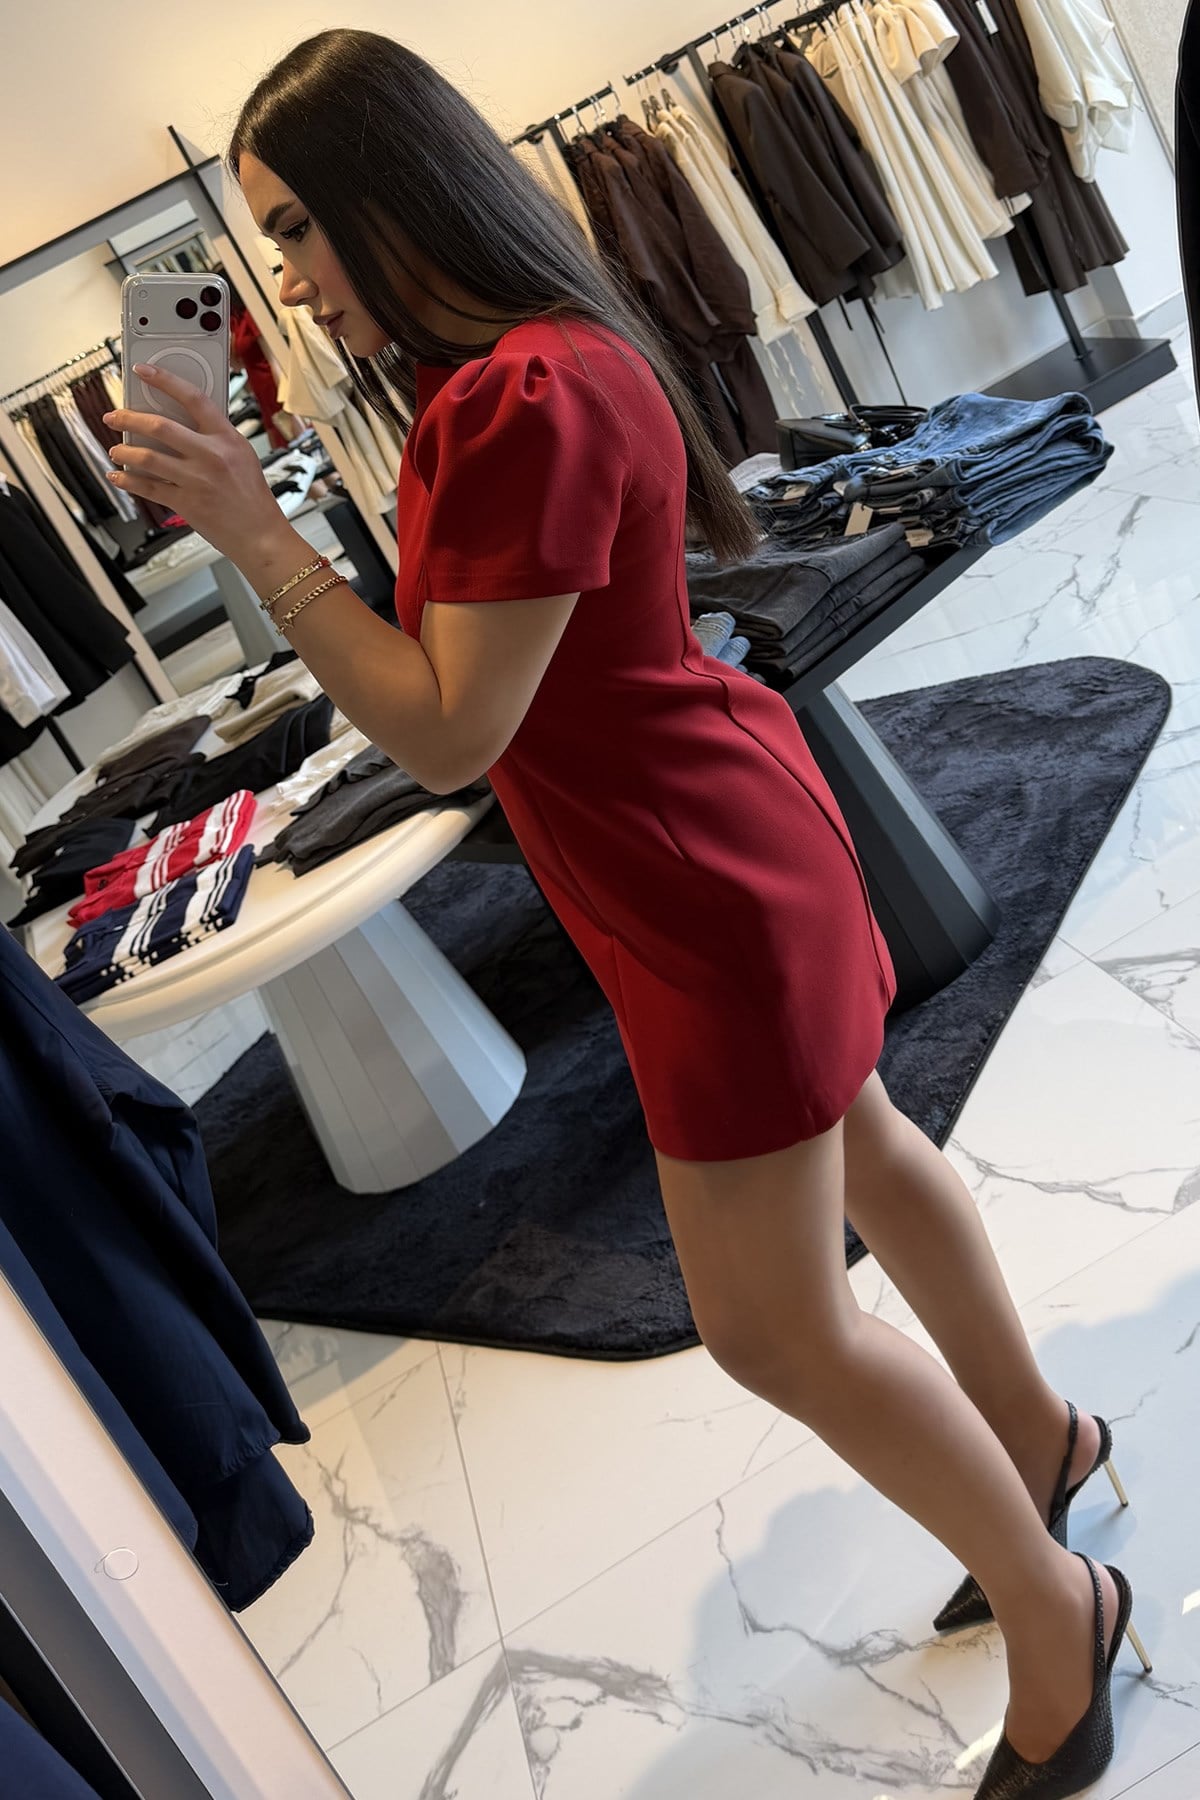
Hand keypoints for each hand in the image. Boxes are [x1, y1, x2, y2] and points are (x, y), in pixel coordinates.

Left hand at [104, 364, 286, 562]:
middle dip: (129, 419)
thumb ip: (214, 438)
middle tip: (114, 417)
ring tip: (115, 450)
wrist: (261, 536)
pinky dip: (128, 482)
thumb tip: (179, 424)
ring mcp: (197, 480)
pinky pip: (149, 488)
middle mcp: (211, 456)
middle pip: (160, 427)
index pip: (193, 398)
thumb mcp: (241, 456)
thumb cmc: (252, 498)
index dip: (165, 381)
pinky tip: (118, 477)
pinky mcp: (187, 503)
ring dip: (124, 452)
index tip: (144, 372)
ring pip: (148, 458)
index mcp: (227, 438)